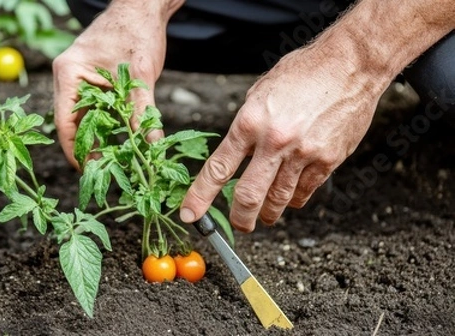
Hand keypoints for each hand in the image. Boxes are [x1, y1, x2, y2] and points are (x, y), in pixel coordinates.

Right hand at [52, 0, 179, 168]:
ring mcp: (80, 82)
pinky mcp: (94, 84)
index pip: (66, 122)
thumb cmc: (137, 31)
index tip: (90, 173)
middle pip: (73, 124)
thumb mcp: (141, 73)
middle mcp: (69, 80)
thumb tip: (150, 145)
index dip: (76, 151)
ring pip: (85, 120)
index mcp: (69, 74)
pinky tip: (120, 145)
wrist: (143, 7)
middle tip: (105, 175)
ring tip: (114, 165)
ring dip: (99, 141)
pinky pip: (96, 112)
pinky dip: (108, 128)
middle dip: (89, 150)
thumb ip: (143, 110)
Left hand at [180, 44, 392, 231]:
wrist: (351, 64)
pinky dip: (293, 199)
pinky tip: (290, 196)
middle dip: (239, 219)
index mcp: (250, 122)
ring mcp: (303, 153)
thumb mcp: (260, 91)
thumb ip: (247, 124)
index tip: (190, 214)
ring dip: (269, 213)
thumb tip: (237, 151)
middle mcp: (274, 141)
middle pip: (248, 197)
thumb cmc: (304, 72)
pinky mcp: (327, 160)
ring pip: (278, 200)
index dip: (200, 197)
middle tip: (238, 225)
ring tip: (266, 215)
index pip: (218, 169)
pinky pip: (304, 193)